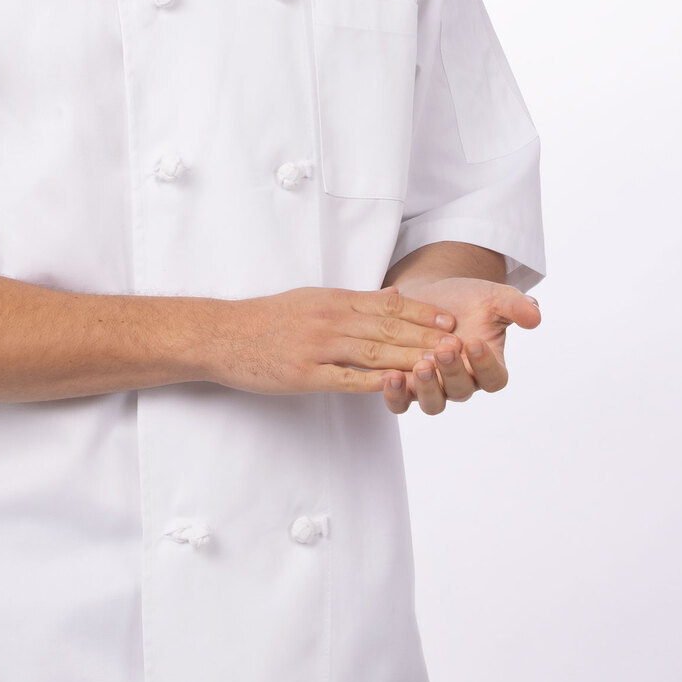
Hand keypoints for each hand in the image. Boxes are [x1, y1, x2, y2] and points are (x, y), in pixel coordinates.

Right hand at [203, 284, 464, 394]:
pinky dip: (376, 381)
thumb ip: (354, 299)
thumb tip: (394, 295)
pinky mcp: (305, 374)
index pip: (388, 304)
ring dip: (410, 358)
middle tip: (459, 344)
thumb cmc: (267, 318)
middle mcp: (329, 319)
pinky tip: (398, 386)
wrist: (222, 334)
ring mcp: (318, 347)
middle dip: (427, 336)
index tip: (449, 321)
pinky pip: (347, 378)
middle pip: (388, 328)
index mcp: (333, 299)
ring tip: (440, 365)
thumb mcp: (312, 297)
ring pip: (374, 352)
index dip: (423, 313)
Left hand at [380, 277, 541, 415]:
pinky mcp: (406, 385)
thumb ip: (515, 306)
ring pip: (432, 403)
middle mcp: (462, 383)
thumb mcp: (493, 296)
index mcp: (487, 367)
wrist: (429, 293)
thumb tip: (536, 315)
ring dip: (426, 388)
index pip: (494, 378)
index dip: (487, 365)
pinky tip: (390, 375)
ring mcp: (433, 387)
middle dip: (453, 372)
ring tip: (419, 366)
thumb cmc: (466, 298)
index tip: (477, 342)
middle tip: (444, 349)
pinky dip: (395, 394)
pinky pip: (401, 402)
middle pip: (461, 392)